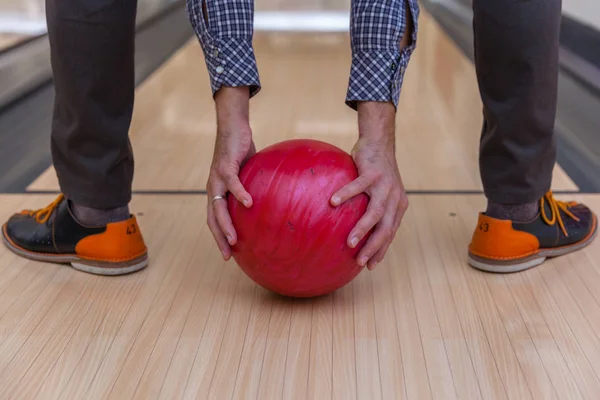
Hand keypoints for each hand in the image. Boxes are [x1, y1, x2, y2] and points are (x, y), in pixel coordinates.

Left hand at [207, 87, 255, 259]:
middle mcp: (213, 188)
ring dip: (225, 224)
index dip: (219, 236)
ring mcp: (217, 178)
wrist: (233, 128)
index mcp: (217, 192)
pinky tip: (249, 204)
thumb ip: (252, 188)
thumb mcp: (247, 174)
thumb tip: (268, 202)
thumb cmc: (240, 151)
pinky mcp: (225, 166)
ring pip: (218, 206)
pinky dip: (240, 195)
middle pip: (213, 219)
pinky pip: (233, 184)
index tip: (228, 253)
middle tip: (228, 254)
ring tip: (234, 239)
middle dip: (219, 238)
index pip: (215, 219)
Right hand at [330, 102, 407, 269]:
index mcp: (397, 206)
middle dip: (374, 247)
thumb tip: (355, 233)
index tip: (370, 266)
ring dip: (363, 229)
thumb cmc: (375, 172)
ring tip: (350, 243)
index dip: (381, 251)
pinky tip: (333, 202)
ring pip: (376, 212)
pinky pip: (358, 186)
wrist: (379, 143)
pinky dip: (346, 195)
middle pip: (386, 228)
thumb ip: (372, 210)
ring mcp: (385, 185)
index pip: (390, 233)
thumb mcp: (379, 193)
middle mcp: (394, 198)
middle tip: (360, 261)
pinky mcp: (373, 173)